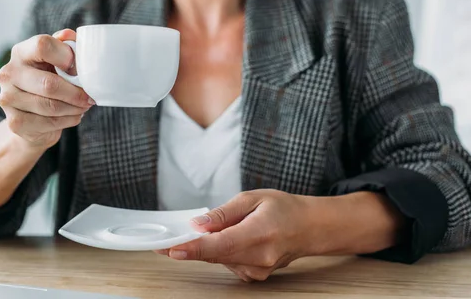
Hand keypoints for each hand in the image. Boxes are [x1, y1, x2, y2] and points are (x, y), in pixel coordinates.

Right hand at [0, 29, 93, 148]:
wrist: (31, 116)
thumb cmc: (48, 80)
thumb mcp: (56, 61)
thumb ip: (64, 46)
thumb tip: (70, 36)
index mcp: (21, 52)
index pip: (43, 45)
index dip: (66, 56)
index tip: (79, 69)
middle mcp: (9, 73)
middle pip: (48, 83)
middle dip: (76, 92)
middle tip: (90, 97)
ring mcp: (8, 99)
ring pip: (51, 106)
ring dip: (75, 108)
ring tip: (84, 105)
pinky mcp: (14, 122)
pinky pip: (49, 123)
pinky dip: (68, 120)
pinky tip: (74, 116)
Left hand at [157, 190, 312, 281]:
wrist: (308, 228)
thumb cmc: (283, 209)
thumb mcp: (252, 198)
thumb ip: (223, 213)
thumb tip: (198, 224)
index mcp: (260, 234)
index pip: (221, 245)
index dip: (194, 248)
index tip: (172, 249)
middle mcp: (259, 258)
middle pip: (215, 255)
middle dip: (188, 247)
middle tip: (165, 241)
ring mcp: (258, 271)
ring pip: (219, 259)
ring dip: (206, 247)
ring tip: (209, 230)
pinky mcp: (254, 276)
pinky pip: (227, 262)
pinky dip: (220, 251)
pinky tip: (229, 238)